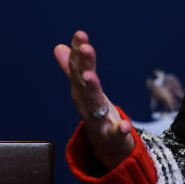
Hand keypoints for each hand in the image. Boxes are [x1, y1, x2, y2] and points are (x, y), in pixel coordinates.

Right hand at [54, 30, 135, 169]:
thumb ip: (73, 69)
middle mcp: (87, 104)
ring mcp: (98, 121)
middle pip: (84, 83)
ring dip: (91, 90)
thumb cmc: (96, 114)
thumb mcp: (85, 91)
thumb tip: (59, 47)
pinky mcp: (112, 137)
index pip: (78, 69)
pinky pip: (115, 134)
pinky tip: (124, 125)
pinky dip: (119, 129)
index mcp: (82, 92)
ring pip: (94, 104)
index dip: (78, 52)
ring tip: (90, 76)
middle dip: (84, 65)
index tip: (80, 34)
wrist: (106, 149)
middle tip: (86, 48)